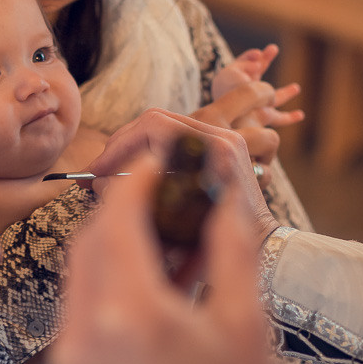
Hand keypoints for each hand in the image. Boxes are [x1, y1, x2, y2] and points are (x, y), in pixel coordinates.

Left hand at [52, 157, 286, 363]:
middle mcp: (84, 332)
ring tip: (155, 238)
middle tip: (158, 196)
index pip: (115, 221)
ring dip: (108, 244)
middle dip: (118, 210)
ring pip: (77, 273)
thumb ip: (228, 251)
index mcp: (129, 314)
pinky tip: (140, 282)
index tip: (155, 163)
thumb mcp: (244, 325)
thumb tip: (221, 202)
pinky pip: (75, 306)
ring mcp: (70, 358)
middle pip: (88, 242)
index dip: (135, 184)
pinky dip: (101, 280)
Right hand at [90, 109, 277, 246]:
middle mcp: (220, 135)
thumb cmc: (226, 241)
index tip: (98, 170)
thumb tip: (100, 183)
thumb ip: (137, 197)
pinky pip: (174, 136)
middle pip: (155, 119)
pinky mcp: (219, 143)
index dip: (119, 146)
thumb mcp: (178, 220)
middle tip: (99, 169)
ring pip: (163, 124)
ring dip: (133, 145)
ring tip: (112, 170)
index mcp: (214, 148)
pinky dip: (150, 148)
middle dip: (121, 143)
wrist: (264, 243)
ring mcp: (222, 136)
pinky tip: (135, 170)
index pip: (154, 126)